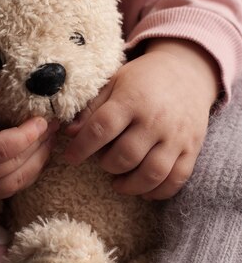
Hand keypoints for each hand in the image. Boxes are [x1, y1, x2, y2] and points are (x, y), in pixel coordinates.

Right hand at [0, 69, 57, 202]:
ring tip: (52, 136)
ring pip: (21, 180)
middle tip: (58, 121)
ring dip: (41, 158)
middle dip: (41, 143)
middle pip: (18, 165)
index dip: (27, 135)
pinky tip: (39, 153)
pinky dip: (32, 171)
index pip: (2, 150)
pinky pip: (15, 188)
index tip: (42, 118)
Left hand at [64, 39, 219, 199]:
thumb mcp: (115, 82)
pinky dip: (159, 192)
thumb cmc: (143, 78)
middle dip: (108, 165)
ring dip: (130, 185)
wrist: (187, 70)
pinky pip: (177, 179)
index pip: (102, 127)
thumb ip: (92, 108)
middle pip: (126, 155)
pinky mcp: (192, 148)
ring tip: (118, 183)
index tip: (71, 157)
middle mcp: (156, 119)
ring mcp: (176, 136)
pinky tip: (144, 190)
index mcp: (132, 99)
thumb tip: (70, 133)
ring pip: (152, 173)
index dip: (82, 147)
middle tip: (103, 161)